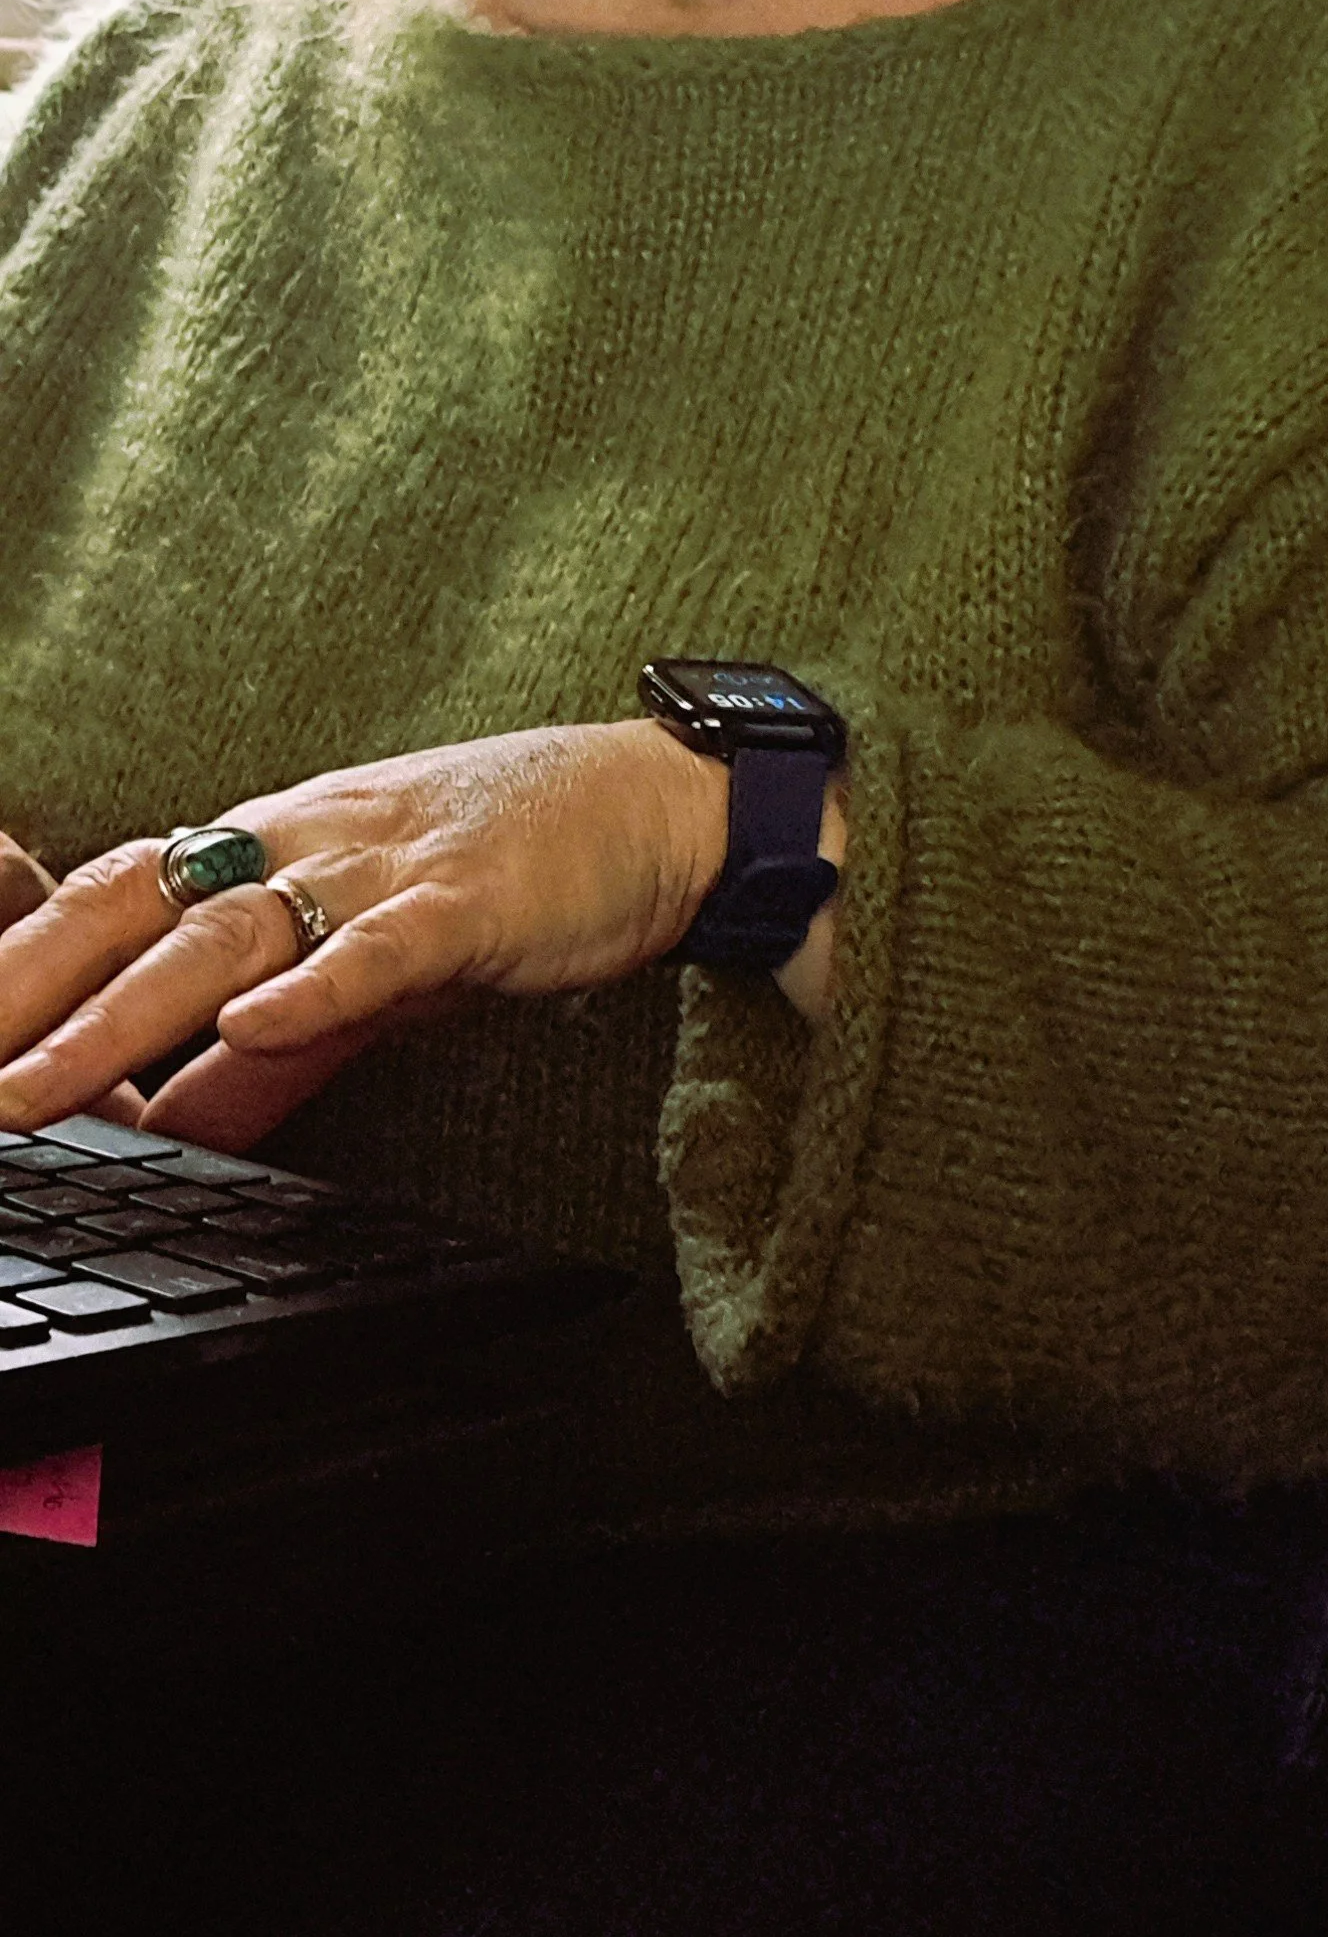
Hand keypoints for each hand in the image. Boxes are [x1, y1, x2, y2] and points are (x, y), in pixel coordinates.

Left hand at [0, 721, 728, 1151]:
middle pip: (130, 908)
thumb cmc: (507, 878)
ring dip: (120, 1014)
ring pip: (227, 934)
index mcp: (263, 854)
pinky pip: (378, 945)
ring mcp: (378, 866)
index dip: (14, 971)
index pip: (105, 903)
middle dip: (24, 995)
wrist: (655, 807)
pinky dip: (311, 988)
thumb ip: (267, 1061)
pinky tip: (250, 1027)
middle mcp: (297, 846)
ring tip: (35, 1086)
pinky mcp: (469, 900)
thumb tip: (165, 1129)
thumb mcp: (366, 975)